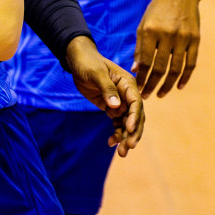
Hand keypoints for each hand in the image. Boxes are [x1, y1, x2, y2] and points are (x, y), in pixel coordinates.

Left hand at [63, 36, 143, 156]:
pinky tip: (111, 143)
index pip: (136, 102)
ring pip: (127, 123)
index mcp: (128, 83)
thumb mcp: (96, 73)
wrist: (77, 61)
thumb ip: (106, 88)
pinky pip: (117, 123)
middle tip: (128, 147)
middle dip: (133, 132)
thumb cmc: (88, 63)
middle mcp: (127, 94)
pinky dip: (116, 134)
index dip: (134, 117)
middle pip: (135, 116)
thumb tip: (116, 106)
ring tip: (122, 153)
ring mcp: (120, 102)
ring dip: (125, 137)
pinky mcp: (111, 108)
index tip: (129, 129)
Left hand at [133, 0, 201, 97]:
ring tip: (161, 94)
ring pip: (176, 68)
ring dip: (168, 85)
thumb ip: (140, 47)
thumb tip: (137, 70)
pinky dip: (185, 77)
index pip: (146, 62)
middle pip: (160, 68)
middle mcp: (167, 35)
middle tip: (147, 96)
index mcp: (150, 31)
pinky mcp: (195, 39)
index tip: (138, 88)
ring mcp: (183, 38)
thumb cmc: (157, 10)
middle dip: (152, 85)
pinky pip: (191, 63)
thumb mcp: (143, 25)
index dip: (142, 78)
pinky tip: (179, 86)